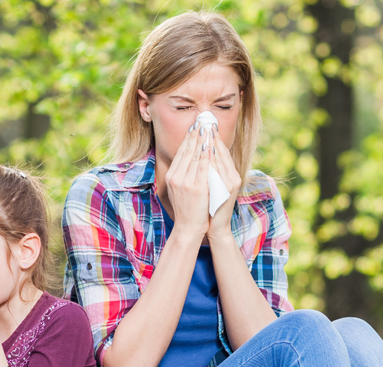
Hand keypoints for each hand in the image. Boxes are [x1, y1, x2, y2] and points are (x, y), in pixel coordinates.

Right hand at [164, 122, 211, 240]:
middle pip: (187, 151)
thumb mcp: (180, 190)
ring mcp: (185, 182)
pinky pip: (202, 167)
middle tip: (203, 121)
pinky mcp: (196, 187)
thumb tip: (190, 159)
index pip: (181, 152)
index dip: (188, 138)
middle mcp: (176, 177)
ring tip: (208, 128)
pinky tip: (211, 146)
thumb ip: (183, 175)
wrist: (188, 228)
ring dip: (202, 140)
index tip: (195, 126)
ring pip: (195, 156)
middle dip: (196, 135)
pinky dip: (206, 155)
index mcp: (172, 176)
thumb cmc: (187, 210)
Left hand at [207, 126, 242, 241]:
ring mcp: (232, 182)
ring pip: (222, 159)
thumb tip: (204, 154)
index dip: (215, 138)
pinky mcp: (229, 189)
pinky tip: (208, 149)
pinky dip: (214, 159)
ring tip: (205, 130)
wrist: (216, 226)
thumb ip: (211, 171)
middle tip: (205, 122)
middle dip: (213, 137)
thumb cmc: (211, 206)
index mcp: (231, 174)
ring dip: (213, 143)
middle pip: (223, 152)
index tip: (207, 125)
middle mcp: (233, 177)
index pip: (222, 152)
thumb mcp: (212, 186)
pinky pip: (219, 170)